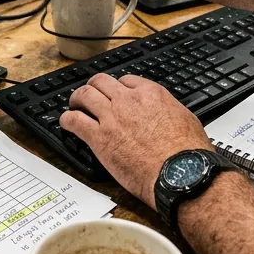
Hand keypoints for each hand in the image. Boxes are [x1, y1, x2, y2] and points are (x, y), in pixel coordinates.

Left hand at [59, 74, 212, 206]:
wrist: (179, 173)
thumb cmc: (187, 152)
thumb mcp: (185, 119)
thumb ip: (170, 111)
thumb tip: (168, 115)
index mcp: (151, 93)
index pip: (126, 80)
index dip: (118, 88)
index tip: (115, 95)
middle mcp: (128, 100)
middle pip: (101, 82)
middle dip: (94, 87)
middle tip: (90, 95)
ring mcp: (111, 117)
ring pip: (84, 95)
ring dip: (77, 99)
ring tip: (74, 105)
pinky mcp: (99, 137)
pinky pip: (74, 121)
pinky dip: (67, 119)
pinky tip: (66, 123)